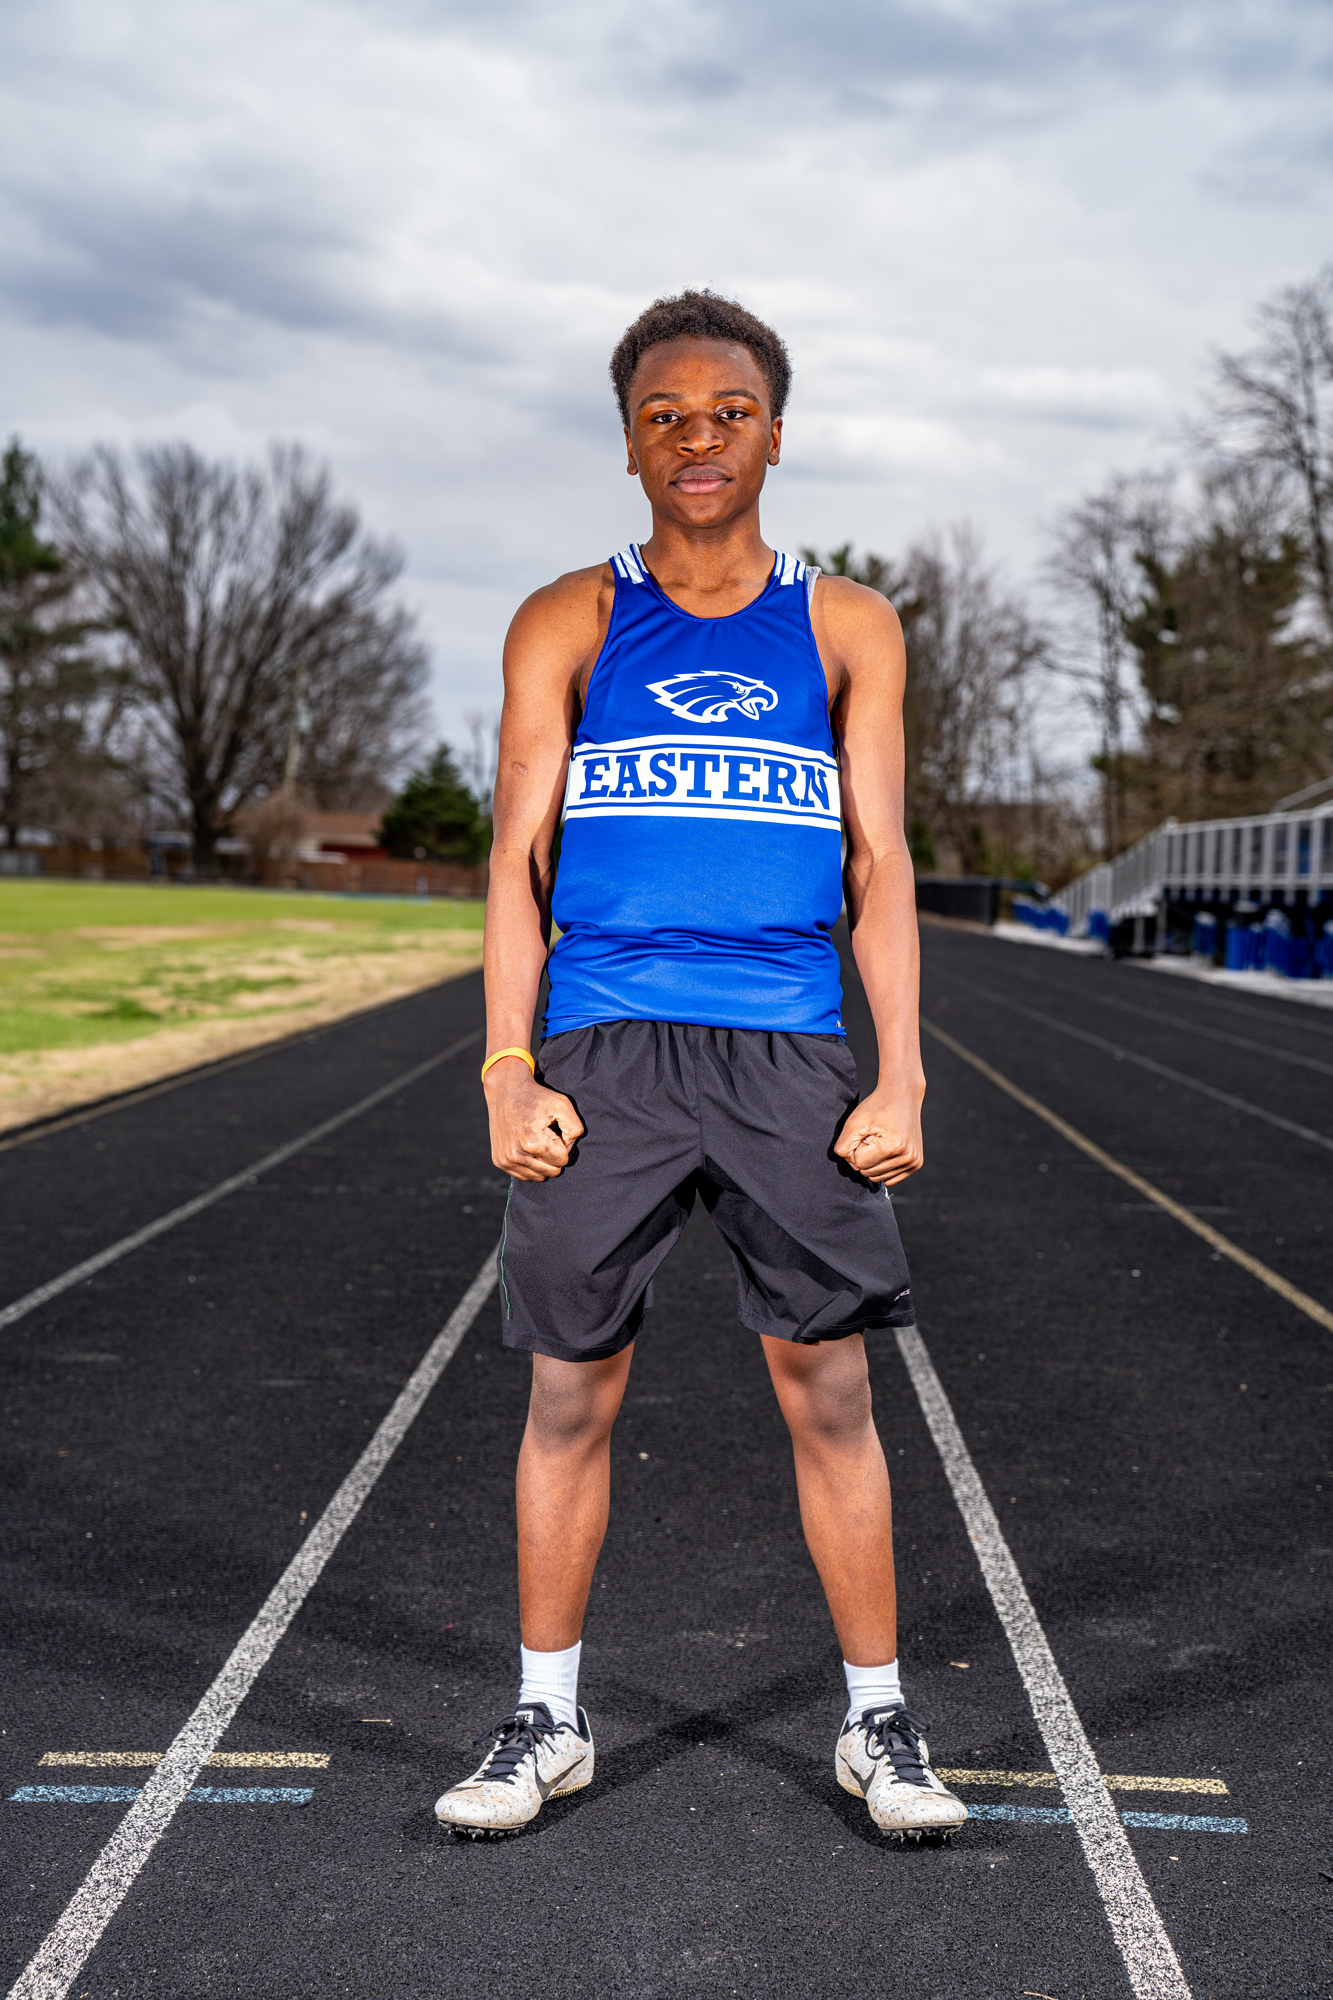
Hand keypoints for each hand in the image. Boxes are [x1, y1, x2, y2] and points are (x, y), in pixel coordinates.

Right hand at [485, 1061, 584, 1180]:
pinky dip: (529, 1164)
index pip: (562, 1160)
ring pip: (538, 1176)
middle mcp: (516, 1155)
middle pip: (551, 1172)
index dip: (562, 1145)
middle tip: (544, 1135)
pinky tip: (525, 1146)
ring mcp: (506, 1160)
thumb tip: (569, 1149)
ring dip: (541, 1161)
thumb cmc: (536, 1097)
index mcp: (532, 1143)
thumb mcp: (562, 1105)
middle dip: (552, 1155)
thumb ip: (575, 1128)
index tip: (552, 1131)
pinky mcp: (499, 1161)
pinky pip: (524, 1175)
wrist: (506, 1090)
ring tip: (534, 1140)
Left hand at [832, 1080, 923, 1186]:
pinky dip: (883, 1168)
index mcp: (893, 1147)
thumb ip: (844, 1146)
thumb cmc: (878, 1106)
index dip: (856, 1148)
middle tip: (873, 1136)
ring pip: (878, 1178)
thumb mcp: (854, 1122)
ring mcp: (913, 1162)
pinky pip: (890, 1179)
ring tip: (881, 1142)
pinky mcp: (916, 1164)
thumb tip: (851, 1166)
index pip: (859, 1164)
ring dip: (874, 1162)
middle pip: (868, 1173)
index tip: (865, 1133)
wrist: (903, 1095)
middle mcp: (907, 1157)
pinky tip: (887, 1150)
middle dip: (865, 1156)